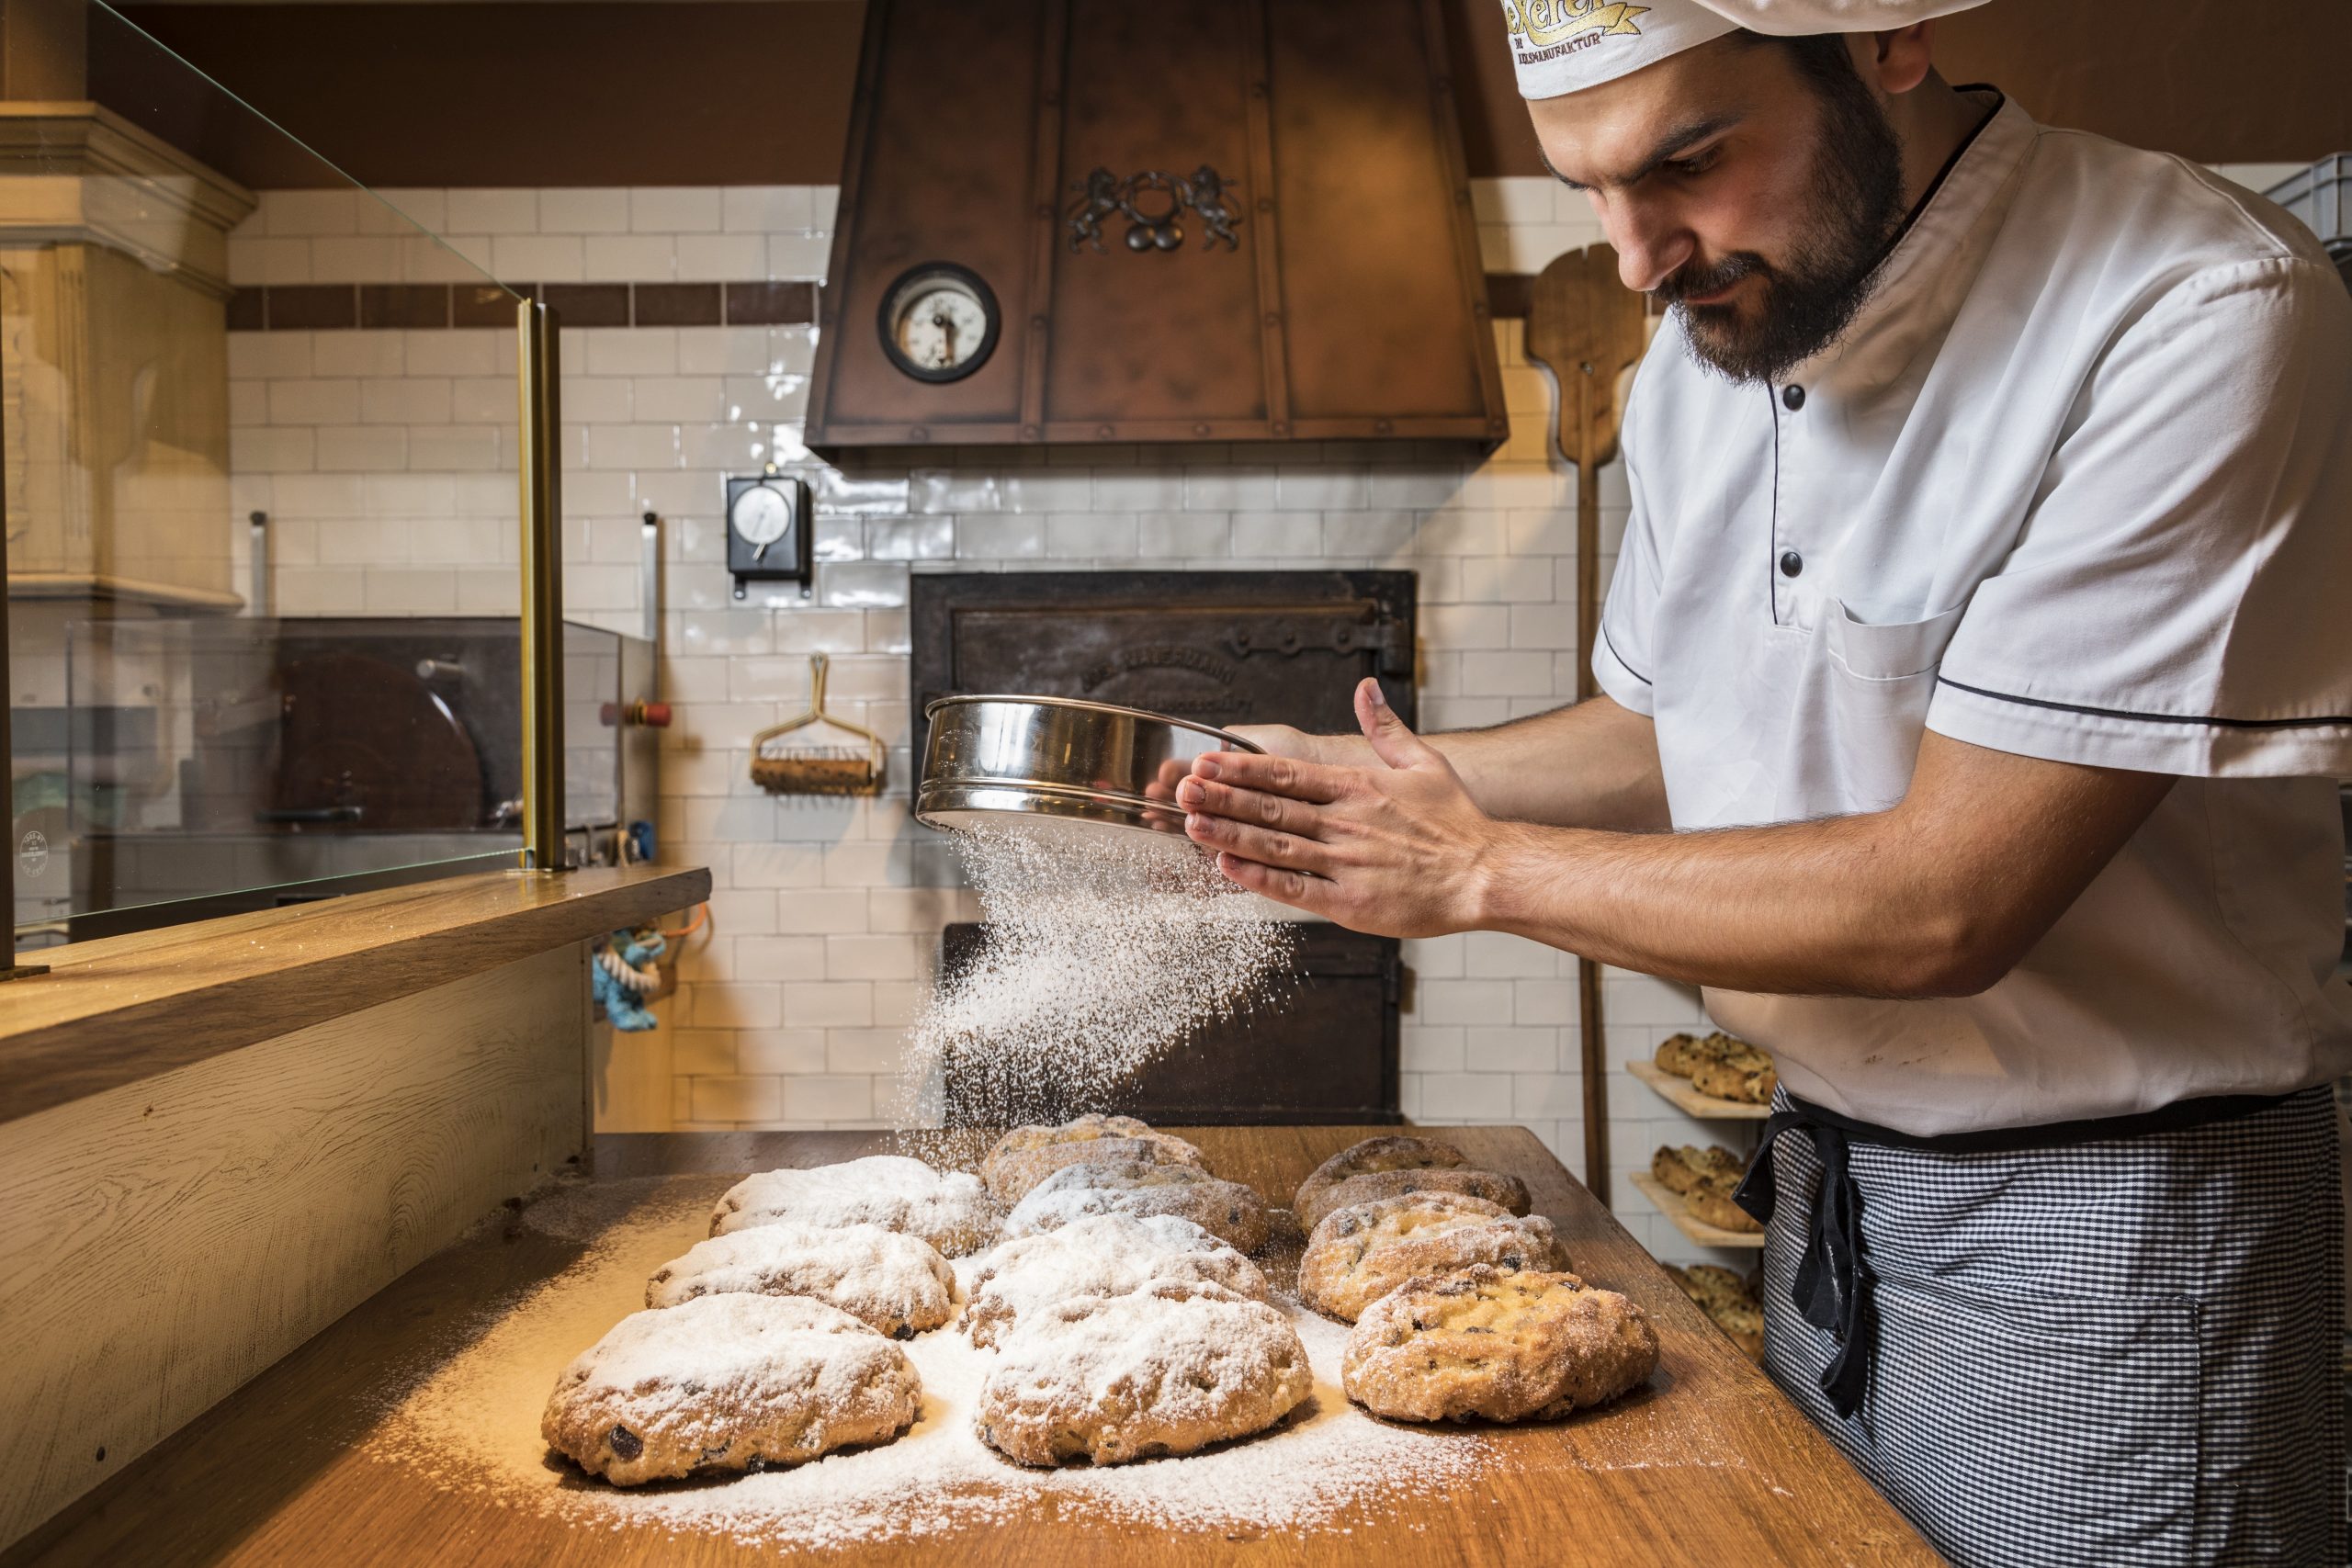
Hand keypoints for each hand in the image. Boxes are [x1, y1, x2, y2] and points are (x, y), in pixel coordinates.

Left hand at [1177, 679, 1509, 935]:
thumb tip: (1365, 688)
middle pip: (1270, 808)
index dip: (1241, 769)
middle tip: (1181, 790)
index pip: (1287, 774)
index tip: (1207, 762)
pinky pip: (1295, 889)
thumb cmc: (1457, 823)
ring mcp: (1346, 863)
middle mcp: (1345, 823)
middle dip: (1221, 798)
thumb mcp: (1424, 761)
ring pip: (1275, 846)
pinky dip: (1258, 879)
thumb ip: (1385, 726)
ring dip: (1228, 834)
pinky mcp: (1350, 902)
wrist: (1486, 874)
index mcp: (1358, 787)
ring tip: (1191, 824)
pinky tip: (1227, 869)